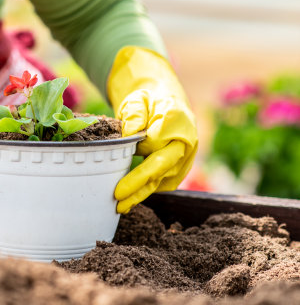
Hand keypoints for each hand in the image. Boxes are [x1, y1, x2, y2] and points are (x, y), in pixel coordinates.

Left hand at [107, 46, 197, 213]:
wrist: (164, 102)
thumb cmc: (148, 100)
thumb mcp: (137, 99)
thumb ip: (134, 113)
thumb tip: (131, 134)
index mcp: (177, 121)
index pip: (157, 143)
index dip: (140, 157)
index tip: (123, 166)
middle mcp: (187, 142)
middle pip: (161, 167)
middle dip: (139, 185)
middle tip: (118, 198)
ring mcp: (185, 158)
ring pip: (162, 180)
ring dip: (141, 193)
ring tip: (120, 206)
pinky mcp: (180, 169)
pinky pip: (163, 183)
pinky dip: (146, 191)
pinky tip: (129, 199)